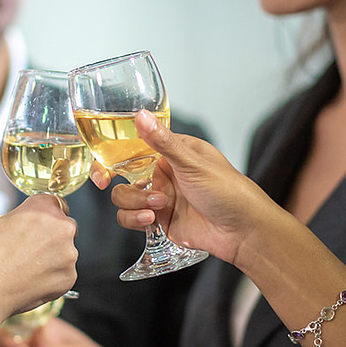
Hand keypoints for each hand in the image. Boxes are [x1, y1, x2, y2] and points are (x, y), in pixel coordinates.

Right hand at [0, 194, 77, 319]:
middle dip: (49, 236)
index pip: (55, 203)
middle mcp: (62, 228)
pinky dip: (50, 278)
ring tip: (23, 269)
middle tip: (26, 249)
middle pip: (63, 228)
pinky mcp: (68, 279)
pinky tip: (28, 282)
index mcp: (43, 207)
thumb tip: (16, 226)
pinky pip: (62, 274)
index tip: (35, 223)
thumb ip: (12, 219)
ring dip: (50, 258)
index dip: (43, 214)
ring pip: (64, 253)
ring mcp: (68, 255)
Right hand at [99, 110, 279, 269]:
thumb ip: (162, 142)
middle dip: (119, 183)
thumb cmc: (228, 191)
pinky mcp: (160, 221)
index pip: (134, 147)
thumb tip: (140, 115)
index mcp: (172, 152)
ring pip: (125, 198)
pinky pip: (132, 219)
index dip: (112, 155)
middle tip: (107, 183)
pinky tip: (152, 220)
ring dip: (134, 202)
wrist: (242, 231)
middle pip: (123, 175)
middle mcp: (164, 173)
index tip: (103, 165)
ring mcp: (160, 198)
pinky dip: (135, 219)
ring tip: (158, 207)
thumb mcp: (192, 163)